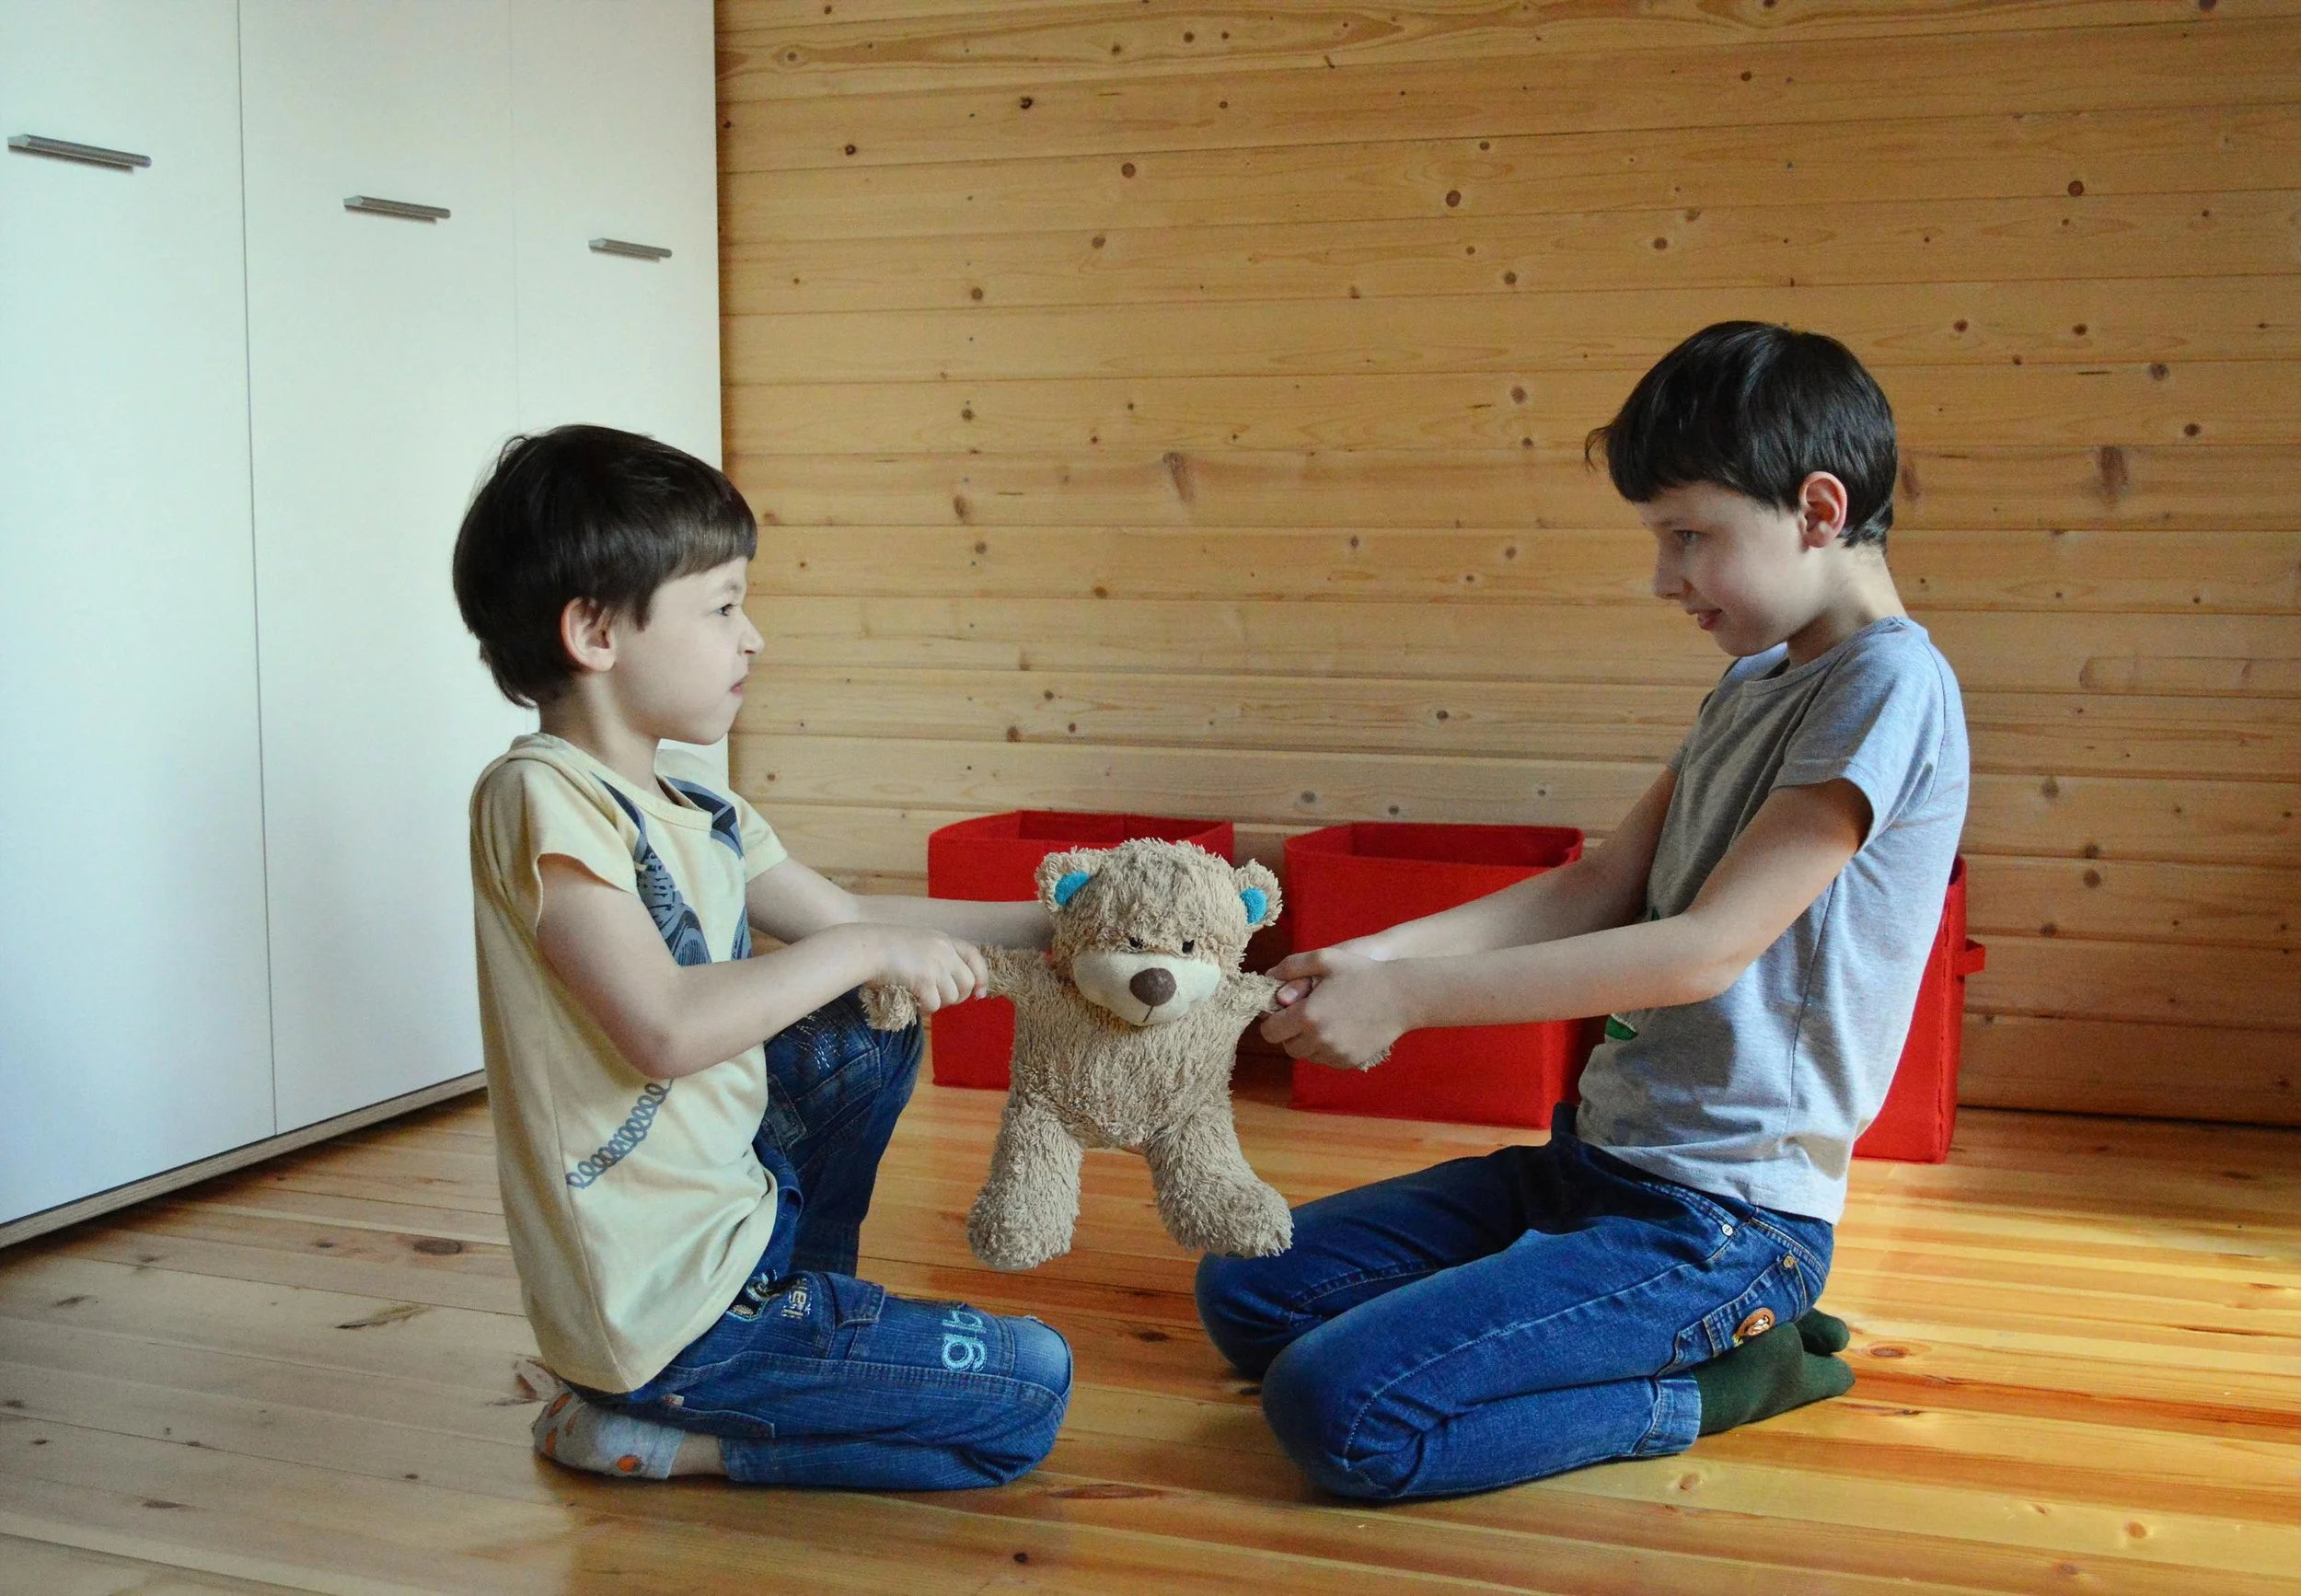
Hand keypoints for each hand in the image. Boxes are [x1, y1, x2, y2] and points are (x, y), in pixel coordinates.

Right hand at [862, 925, 987, 1014]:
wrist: (863, 947)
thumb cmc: (881, 947)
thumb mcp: (915, 942)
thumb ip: (934, 957)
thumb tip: (948, 984)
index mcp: (942, 939)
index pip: (974, 956)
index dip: (981, 976)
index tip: (980, 993)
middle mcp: (943, 950)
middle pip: (968, 983)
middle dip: (957, 997)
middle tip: (939, 1000)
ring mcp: (935, 965)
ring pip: (952, 997)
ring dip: (938, 1003)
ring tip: (921, 999)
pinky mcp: (924, 980)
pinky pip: (934, 1005)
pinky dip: (924, 1009)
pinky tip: (913, 1003)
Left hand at [1259, 947, 1411, 1069]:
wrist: (1402, 995)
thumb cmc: (1362, 972)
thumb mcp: (1325, 958)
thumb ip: (1292, 966)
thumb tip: (1268, 975)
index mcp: (1306, 1015)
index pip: (1270, 1032)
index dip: (1272, 1021)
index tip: (1281, 1012)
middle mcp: (1318, 1039)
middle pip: (1287, 1047)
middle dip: (1289, 1033)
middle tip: (1302, 1016)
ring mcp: (1335, 1053)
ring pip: (1306, 1056)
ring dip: (1307, 1042)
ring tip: (1322, 1021)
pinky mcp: (1349, 1061)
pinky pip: (1327, 1060)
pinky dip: (1326, 1050)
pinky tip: (1338, 1030)